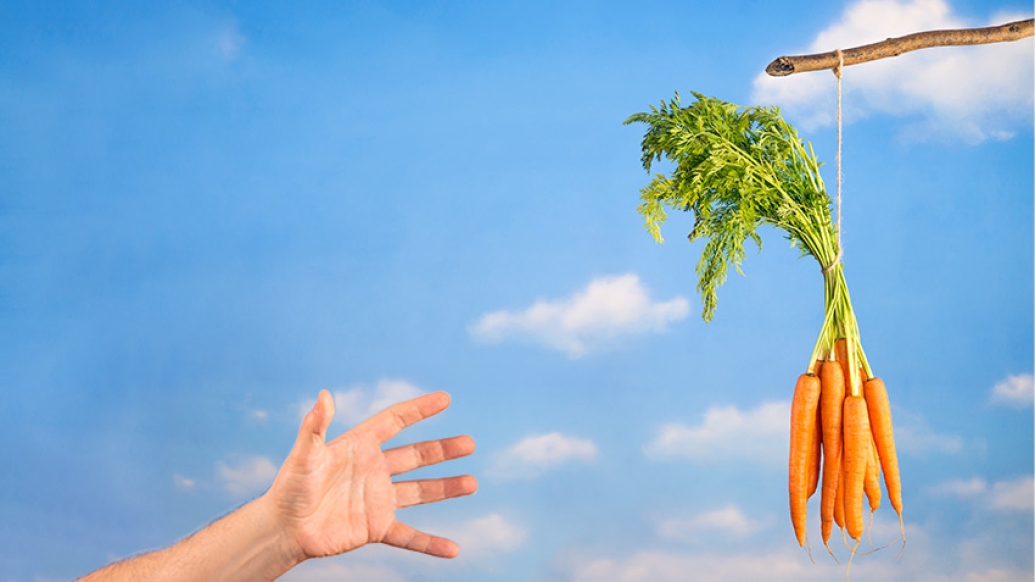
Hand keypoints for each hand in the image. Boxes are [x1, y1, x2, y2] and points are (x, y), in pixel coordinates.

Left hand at [266, 390, 476, 561]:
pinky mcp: (376, 527)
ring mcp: (378, 499)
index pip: (395, 422)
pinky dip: (431, 543)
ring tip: (472, 483)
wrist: (284, 527)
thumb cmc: (290, 486)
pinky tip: (452, 549)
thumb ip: (315, 425)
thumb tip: (324, 395)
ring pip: (420, 491)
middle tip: (469, 443)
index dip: (419, 410)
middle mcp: (374, 470)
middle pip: (416, 456)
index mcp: (360, 446)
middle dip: (443, 450)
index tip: (445, 399)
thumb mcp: (304, 453)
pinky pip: (409, 536)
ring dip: (446, 488)